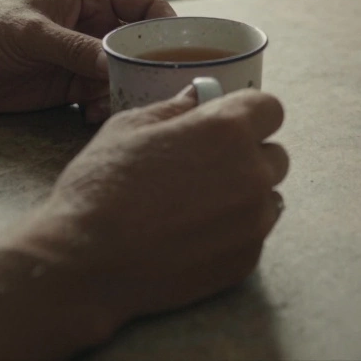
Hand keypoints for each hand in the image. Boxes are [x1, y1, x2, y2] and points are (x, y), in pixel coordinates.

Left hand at [0, 0, 174, 122]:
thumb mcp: (33, 34)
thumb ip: (74, 48)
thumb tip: (113, 64)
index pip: (143, 5)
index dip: (165, 24)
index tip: (179, 47)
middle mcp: (96, 26)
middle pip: (141, 44)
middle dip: (150, 64)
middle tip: (158, 84)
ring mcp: (87, 57)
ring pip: (126, 74)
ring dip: (126, 89)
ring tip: (111, 102)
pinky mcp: (76, 86)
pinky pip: (105, 95)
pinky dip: (105, 106)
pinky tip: (91, 113)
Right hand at [22, 87, 288, 326]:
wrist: (85, 263)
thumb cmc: (101, 188)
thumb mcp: (128, 128)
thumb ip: (173, 110)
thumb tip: (196, 97)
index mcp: (227, 130)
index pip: (270, 108)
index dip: (249, 113)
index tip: (229, 123)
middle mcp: (252, 172)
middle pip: (275, 154)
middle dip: (249, 155)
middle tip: (206, 167)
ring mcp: (253, 220)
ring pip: (269, 196)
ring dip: (246, 195)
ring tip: (198, 205)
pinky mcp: (247, 258)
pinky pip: (254, 234)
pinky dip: (235, 231)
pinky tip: (194, 234)